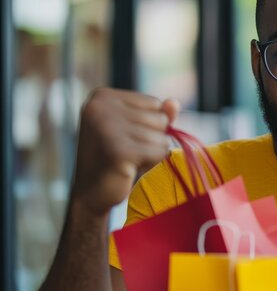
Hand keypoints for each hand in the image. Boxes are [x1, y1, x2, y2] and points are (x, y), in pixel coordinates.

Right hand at [71, 88, 179, 215]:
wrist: (90, 194)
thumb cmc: (115, 159)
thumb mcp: (136, 130)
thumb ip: (157, 114)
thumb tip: (174, 103)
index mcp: (103, 96)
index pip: (154, 103)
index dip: (148, 125)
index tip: (123, 138)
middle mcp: (101, 107)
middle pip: (159, 118)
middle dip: (150, 139)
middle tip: (125, 152)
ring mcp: (107, 127)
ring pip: (162, 136)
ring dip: (150, 153)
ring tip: (126, 160)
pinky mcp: (119, 150)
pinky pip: (160, 151)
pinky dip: (151, 162)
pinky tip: (129, 168)